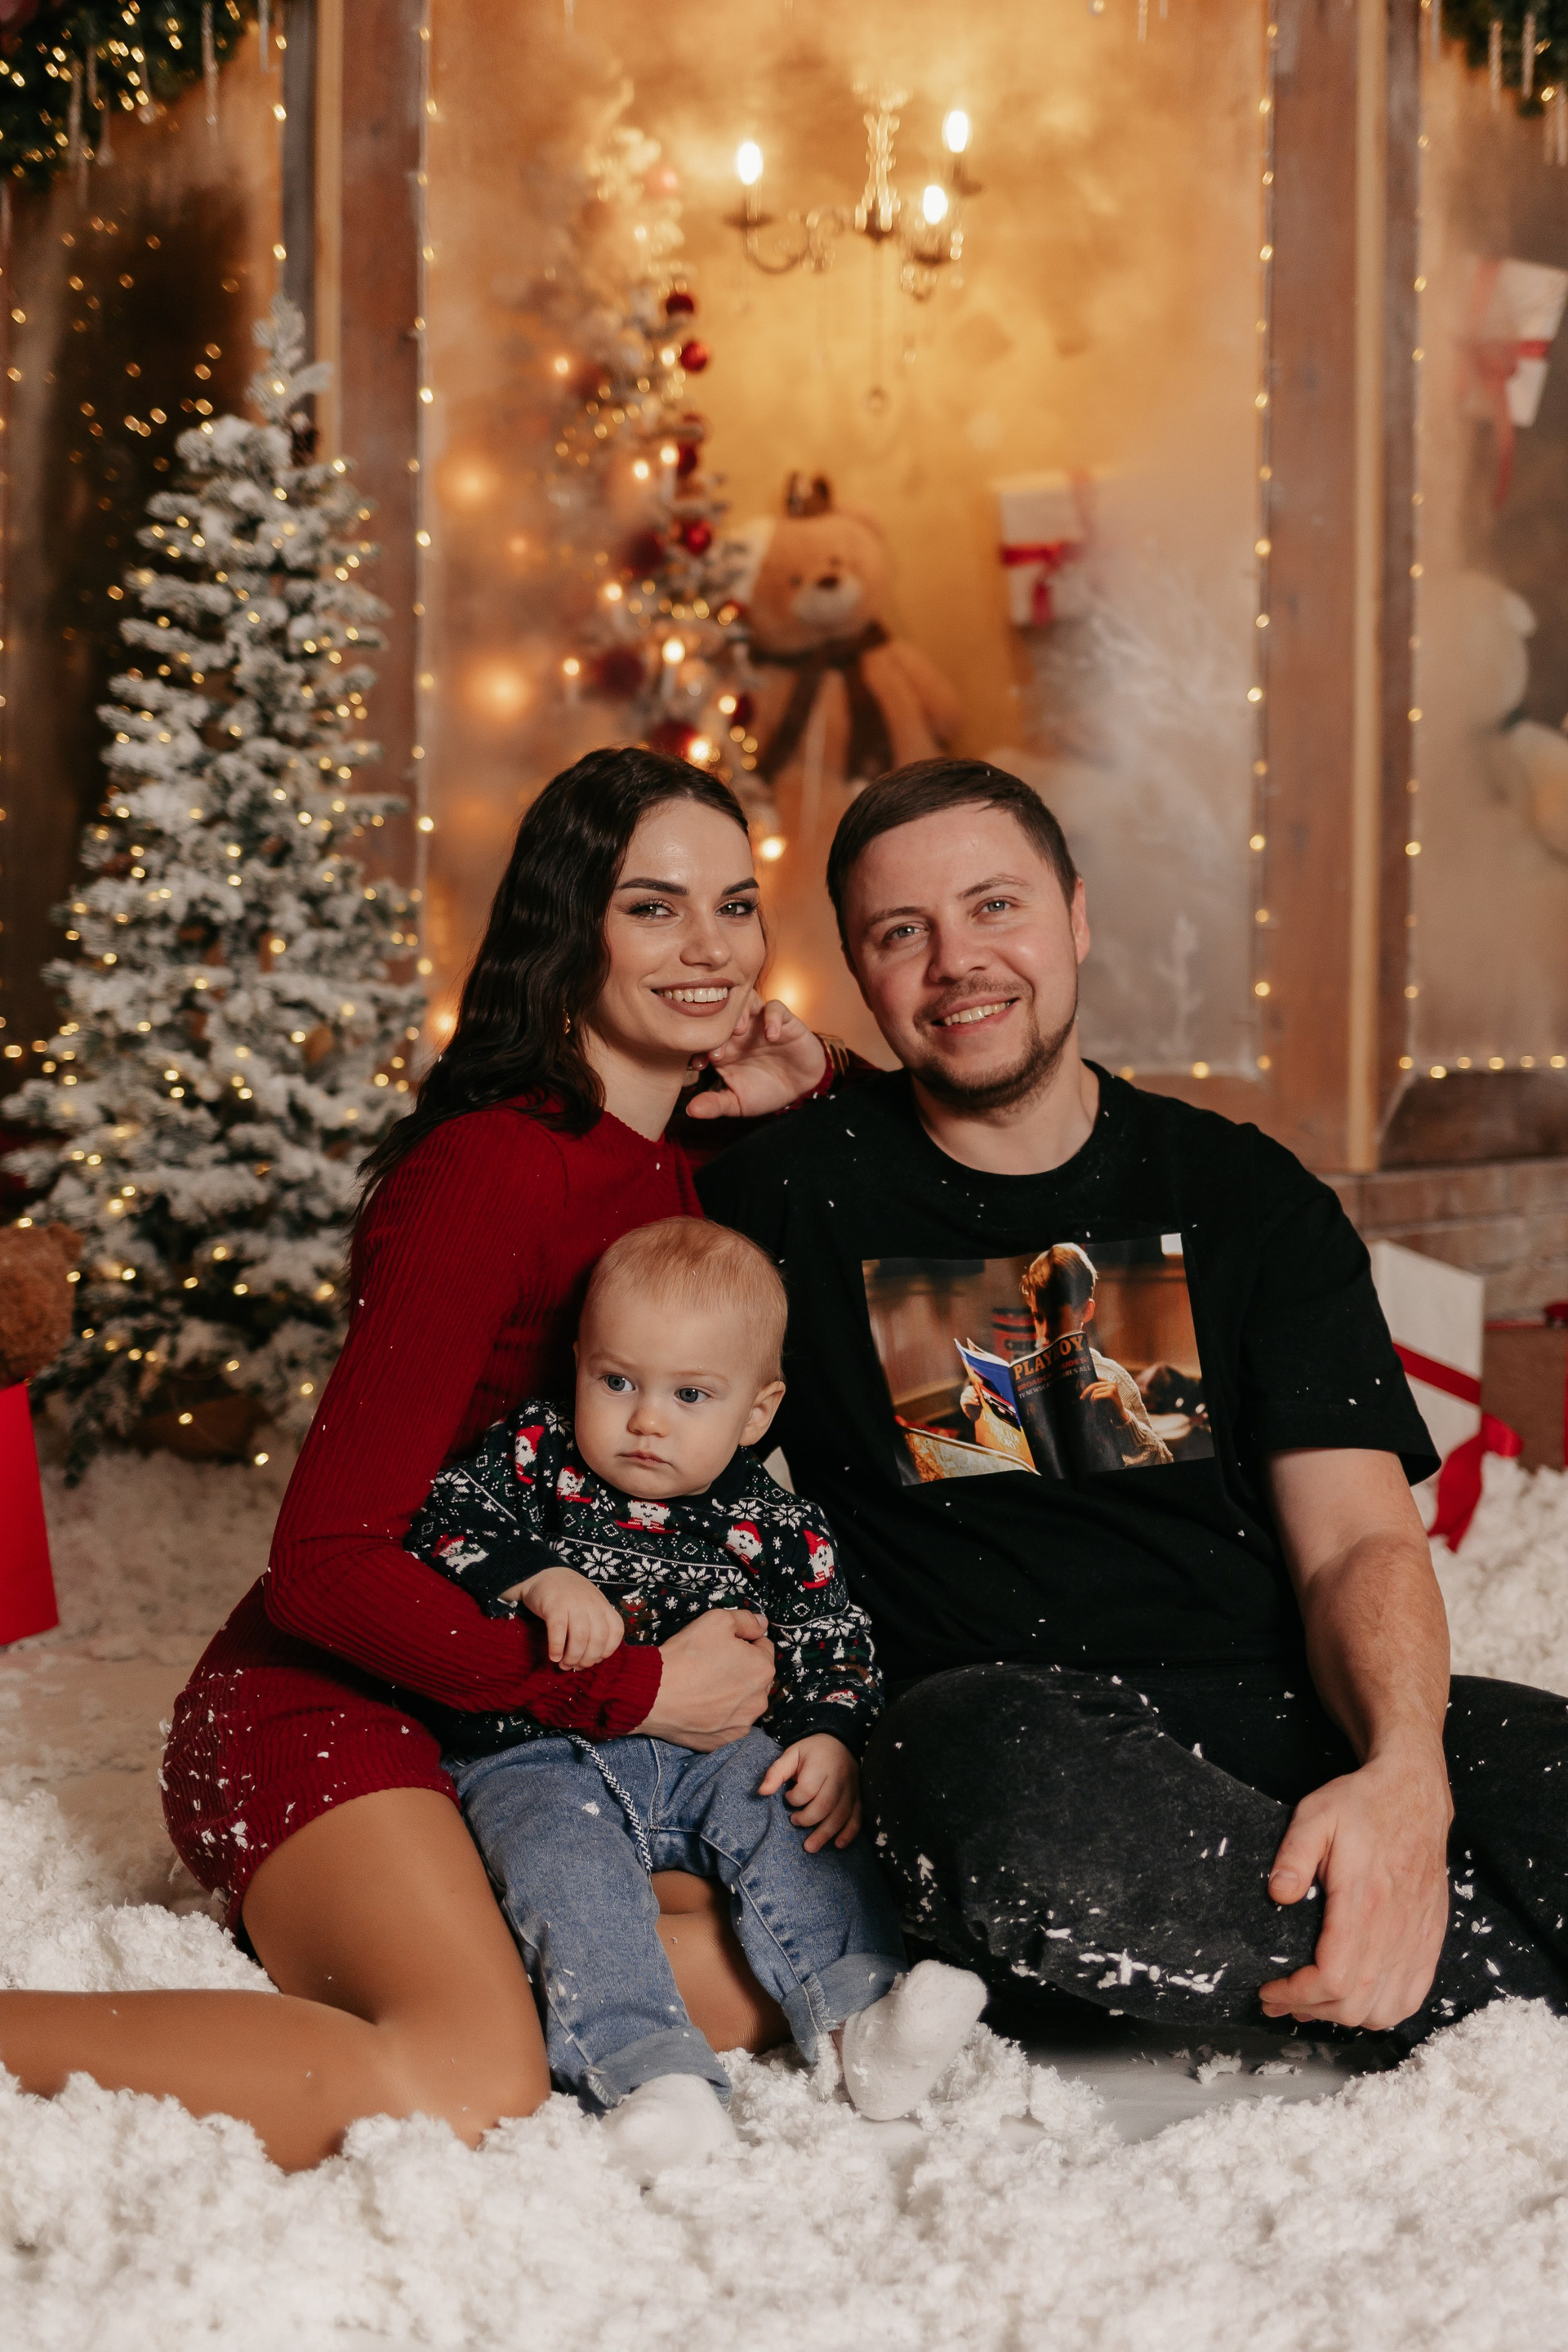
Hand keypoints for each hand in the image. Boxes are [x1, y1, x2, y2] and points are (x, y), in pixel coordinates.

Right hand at [507, 1566, 624, 1669]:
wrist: (546, 1574)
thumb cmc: (570, 1596)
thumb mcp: (590, 1605)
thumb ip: (596, 1626)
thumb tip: (597, 1659)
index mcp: (603, 1605)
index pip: (616, 1631)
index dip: (607, 1651)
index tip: (595, 1660)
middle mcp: (591, 1604)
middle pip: (598, 1639)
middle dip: (588, 1659)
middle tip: (575, 1666)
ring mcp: (573, 1603)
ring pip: (580, 1637)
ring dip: (572, 1657)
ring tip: (563, 1665)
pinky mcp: (554, 1605)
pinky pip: (559, 1630)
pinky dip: (557, 1647)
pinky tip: (554, 1656)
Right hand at [635, 1608, 775, 1750]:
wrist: (653, 1693)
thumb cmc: (687, 1655)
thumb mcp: (718, 1620)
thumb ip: (746, 1620)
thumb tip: (762, 1623)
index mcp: (763, 1670)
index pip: (763, 1648)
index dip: (743, 1642)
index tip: (722, 1645)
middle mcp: (759, 1701)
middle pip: (754, 1677)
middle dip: (740, 1669)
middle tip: (711, 1664)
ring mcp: (742, 1724)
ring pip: (742, 1702)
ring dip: (730, 1694)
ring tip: (703, 1686)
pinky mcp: (723, 1740)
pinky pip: (727, 1723)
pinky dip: (717, 1715)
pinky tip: (699, 1705)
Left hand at [682, 992, 827, 1119]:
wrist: (800, 1087)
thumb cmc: (765, 1091)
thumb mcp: (738, 1103)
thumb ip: (715, 1104)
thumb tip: (691, 1111)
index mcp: (722, 1047)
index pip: (701, 1037)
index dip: (696, 1047)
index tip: (699, 1065)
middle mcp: (738, 1031)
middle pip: (719, 1015)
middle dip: (714, 1029)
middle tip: (717, 1050)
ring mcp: (759, 1023)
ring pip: (744, 1002)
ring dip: (739, 1013)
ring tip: (740, 1031)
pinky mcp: (783, 1020)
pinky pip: (775, 1008)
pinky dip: (772, 1018)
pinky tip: (772, 1036)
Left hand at [758, 1733, 860, 1851]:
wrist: (840, 1742)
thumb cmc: (811, 1751)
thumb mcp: (791, 1754)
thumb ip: (776, 1772)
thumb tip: (762, 1792)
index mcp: (820, 1765)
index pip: (808, 1789)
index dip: (795, 1798)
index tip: (788, 1797)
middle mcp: (838, 1777)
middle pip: (825, 1804)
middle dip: (808, 1820)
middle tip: (794, 1821)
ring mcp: (851, 1788)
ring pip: (841, 1814)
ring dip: (826, 1833)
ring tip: (810, 1847)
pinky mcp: (858, 1796)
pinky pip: (857, 1816)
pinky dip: (849, 1832)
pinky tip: (839, 1844)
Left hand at [1259, 1744, 1452, 2029]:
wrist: (1414, 1795)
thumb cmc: (1362, 1805)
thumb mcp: (1316, 1815)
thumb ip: (1294, 1854)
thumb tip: (1277, 1895)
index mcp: (1365, 1902)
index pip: (1333, 1977)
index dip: (1298, 1994)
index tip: (1269, 1990)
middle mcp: (1396, 1929)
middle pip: (1356, 2004)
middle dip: (1313, 2010)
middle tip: (1280, 2000)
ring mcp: (1417, 1938)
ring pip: (1386, 2010)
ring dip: (1346, 2016)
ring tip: (1314, 2002)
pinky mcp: (1430, 1940)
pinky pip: (1412, 1997)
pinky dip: (1382, 2010)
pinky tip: (1355, 1997)